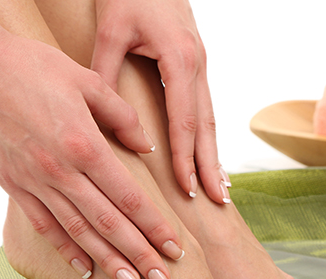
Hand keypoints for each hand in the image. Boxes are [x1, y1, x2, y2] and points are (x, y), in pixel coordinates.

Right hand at [0, 19, 183, 278]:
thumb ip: (122, 116)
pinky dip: (65, 249)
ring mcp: (34, 182)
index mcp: (85, 145)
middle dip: (139, 255)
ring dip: (108, 262)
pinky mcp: (13, 185)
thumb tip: (148, 148)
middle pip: (109, 224)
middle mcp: (60, 172)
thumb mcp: (87, 81)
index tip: (175, 248)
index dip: (155, 227)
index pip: (129, 198)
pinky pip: (44, 225)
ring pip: (79, 232)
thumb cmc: (32, 66)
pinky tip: (86, 269)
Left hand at [91, 0, 229, 203]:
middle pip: (208, 126)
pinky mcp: (197, 66)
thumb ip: (107, 73)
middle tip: (218, 201)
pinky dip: (208, 136)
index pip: (185, 121)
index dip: (185, 158)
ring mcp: (202, 66)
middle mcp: (198, 66)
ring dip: (215, 155)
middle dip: (212, 166)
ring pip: (212, 119)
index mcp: (180, 60)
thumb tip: (105, 118)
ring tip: (220, 188)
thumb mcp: (112, 29)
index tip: (187, 188)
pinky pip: (206, 108)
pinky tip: (209, 155)